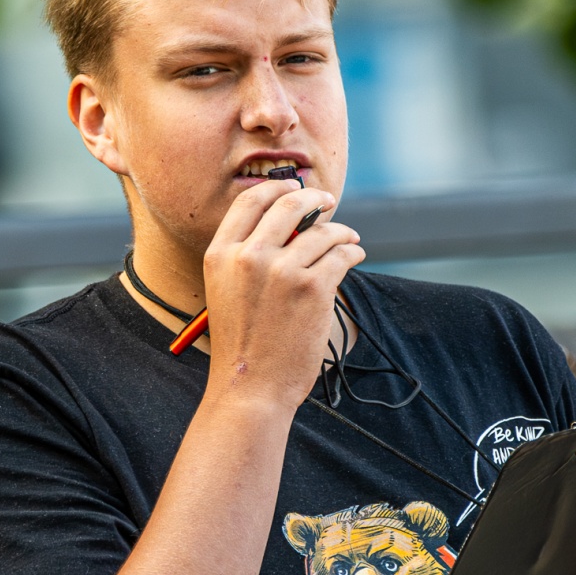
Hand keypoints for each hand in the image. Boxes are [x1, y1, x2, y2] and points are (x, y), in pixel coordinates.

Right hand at [199, 179, 363, 408]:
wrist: (250, 387)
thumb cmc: (242, 344)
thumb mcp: (226, 291)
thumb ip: (247, 256)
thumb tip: (291, 226)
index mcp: (221, 254)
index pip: (250, 201)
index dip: (277, 188)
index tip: (295, 189)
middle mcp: (249, 256)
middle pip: (290, 204)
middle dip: (315, 198)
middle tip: (328, 202)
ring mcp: (282, 270)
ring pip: (323, 231)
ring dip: (342, 232)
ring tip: (349, 240)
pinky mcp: (313, 288)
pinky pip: (342, 255)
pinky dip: (353, 253)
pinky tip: (354, 256)